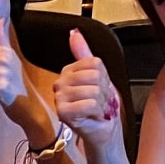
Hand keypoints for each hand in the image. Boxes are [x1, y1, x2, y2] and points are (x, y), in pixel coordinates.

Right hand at [53, 29, 122, 147]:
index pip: (95, 63)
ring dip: (102, 104)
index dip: (104, 78)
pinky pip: (89, 103)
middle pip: (95, 76)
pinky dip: (97, 112)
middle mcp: (60, 82)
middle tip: (99, 102)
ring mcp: (60, 97)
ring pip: (93, 91)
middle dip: (104, 92)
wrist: (101, 131)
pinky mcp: (62, 112)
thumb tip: (74, 33)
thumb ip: (84, 53)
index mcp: (68, 71)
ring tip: (96, 110)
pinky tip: (92, 116)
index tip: (100, 89)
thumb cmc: (100, 106)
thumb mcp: (98, 76)